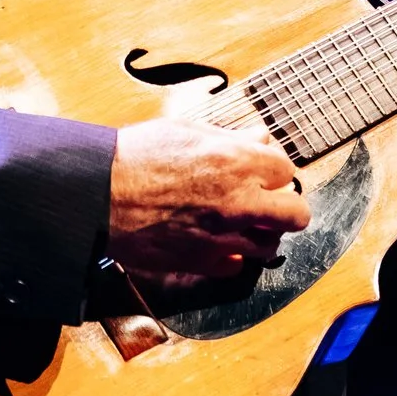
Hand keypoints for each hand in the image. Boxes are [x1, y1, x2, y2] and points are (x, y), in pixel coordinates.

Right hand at [107, 118, 310, 283]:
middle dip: (286, 207)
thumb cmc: (137, 155)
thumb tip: (260, 137)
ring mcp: (225, 236)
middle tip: (268, 203)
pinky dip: (231, 255)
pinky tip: (217, 242)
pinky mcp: (203, 261)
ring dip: (261, 233)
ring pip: (270, 245)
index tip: (260, 172)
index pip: (286, 170)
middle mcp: (241, 202)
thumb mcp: (186, 130)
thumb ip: (230, 138)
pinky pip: (236, 266)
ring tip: (241, 223)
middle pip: (296, 214)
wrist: (99, 194)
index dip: (272, 170)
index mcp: (239, 162)